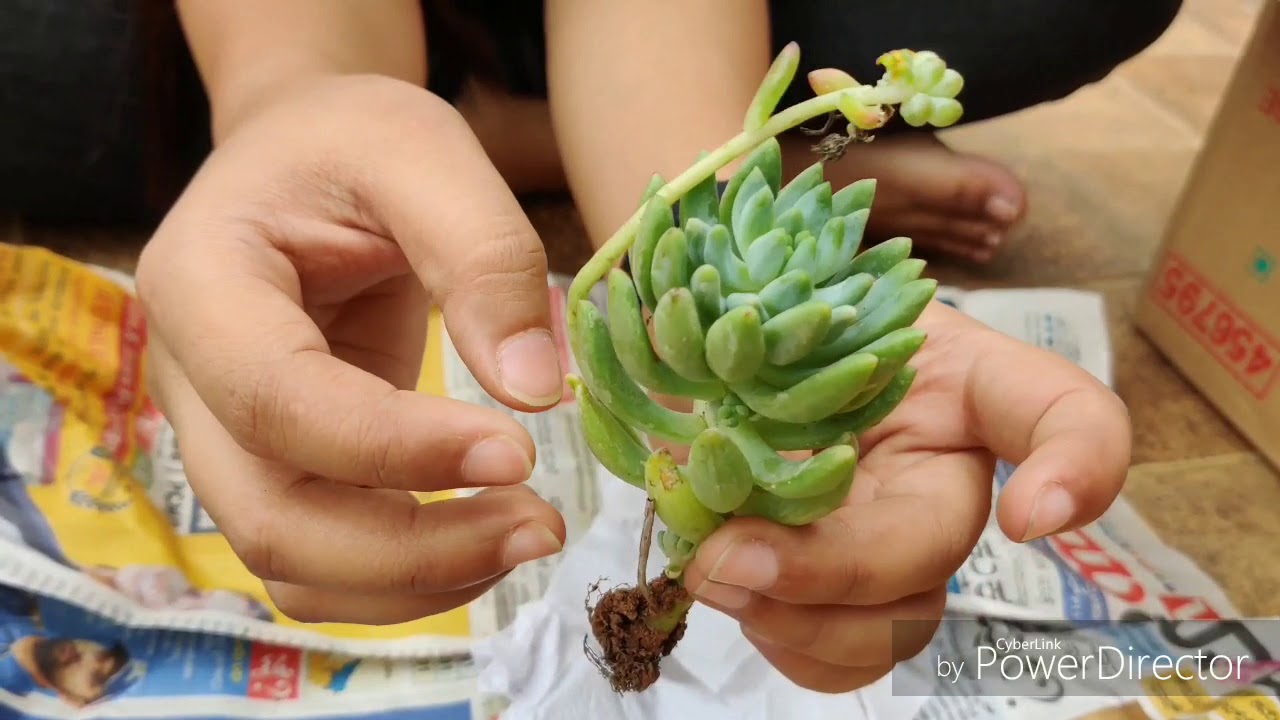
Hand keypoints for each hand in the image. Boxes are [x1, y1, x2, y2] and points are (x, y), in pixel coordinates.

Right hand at [135, 75, 567, 624]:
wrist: (304, 160)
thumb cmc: (352, 143)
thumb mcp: (422, 152)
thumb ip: (483, 258)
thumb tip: (534, 390)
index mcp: (201, 282)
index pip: (280, 400)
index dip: (397, 449)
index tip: (519, 451)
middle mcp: (191, 381)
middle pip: (270, 517)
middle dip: (413, 549)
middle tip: (543, 526)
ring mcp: (226, 438)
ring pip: (290, 563)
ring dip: (415, 580)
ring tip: (529, 535)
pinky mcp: (277, 467)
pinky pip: (320, 562)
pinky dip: (402, 579)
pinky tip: (485, 538)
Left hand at [680, 300, 1131, 692]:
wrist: (737, 349)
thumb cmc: (774, 308)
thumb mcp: (774, 285)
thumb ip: (757, 321)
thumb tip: (700, 399)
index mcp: (956, 383)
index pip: (1069, 415)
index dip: (1080, 470)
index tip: (1027, 517)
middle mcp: (943, 472)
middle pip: (935, 549)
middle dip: (833, 568)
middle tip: (728, 553)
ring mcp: (897, 542)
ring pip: (897, 623)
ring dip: (797, 617)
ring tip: (714, 571)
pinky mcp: (845, 595)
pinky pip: (843, 657)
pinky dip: (783, 642)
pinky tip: (730, 593)